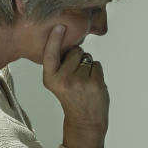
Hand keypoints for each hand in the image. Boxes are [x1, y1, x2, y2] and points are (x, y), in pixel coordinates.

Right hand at [41, 25, 108, 147]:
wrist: (84, 121)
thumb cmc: (70, 98)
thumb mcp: (57, 83)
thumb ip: (60, 65)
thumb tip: (70, 42)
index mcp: (50, 79)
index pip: (50, 54)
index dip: (55, 39)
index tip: (59, 26)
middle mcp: (62, 79)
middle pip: (74, 51)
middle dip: (77, 58)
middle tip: (76, 76)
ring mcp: (79, 82)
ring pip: (87, 57)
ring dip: (88, 66)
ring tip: (84, 82)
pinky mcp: (94, 83)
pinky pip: (97, 64)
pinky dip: (96, 72)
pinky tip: (91, 85)